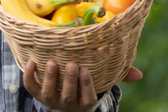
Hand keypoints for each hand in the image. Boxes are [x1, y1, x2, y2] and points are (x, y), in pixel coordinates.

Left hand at [23, 60, 143, 111]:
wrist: (60, 90)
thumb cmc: (84, 83)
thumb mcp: (100, 80)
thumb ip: (118, 76)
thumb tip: (139, 74)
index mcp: (83, 102)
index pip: (87, 99)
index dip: (86, 86)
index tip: (86, 70)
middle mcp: (67, 104)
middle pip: (68, 97)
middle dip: (70, 81)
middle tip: (72, 64)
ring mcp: (50, 99)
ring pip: (48, 94)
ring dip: (50, 78)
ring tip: (52, 62)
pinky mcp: (36, 93)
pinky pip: (30, 87)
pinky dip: (28, 76)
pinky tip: (31, 62)